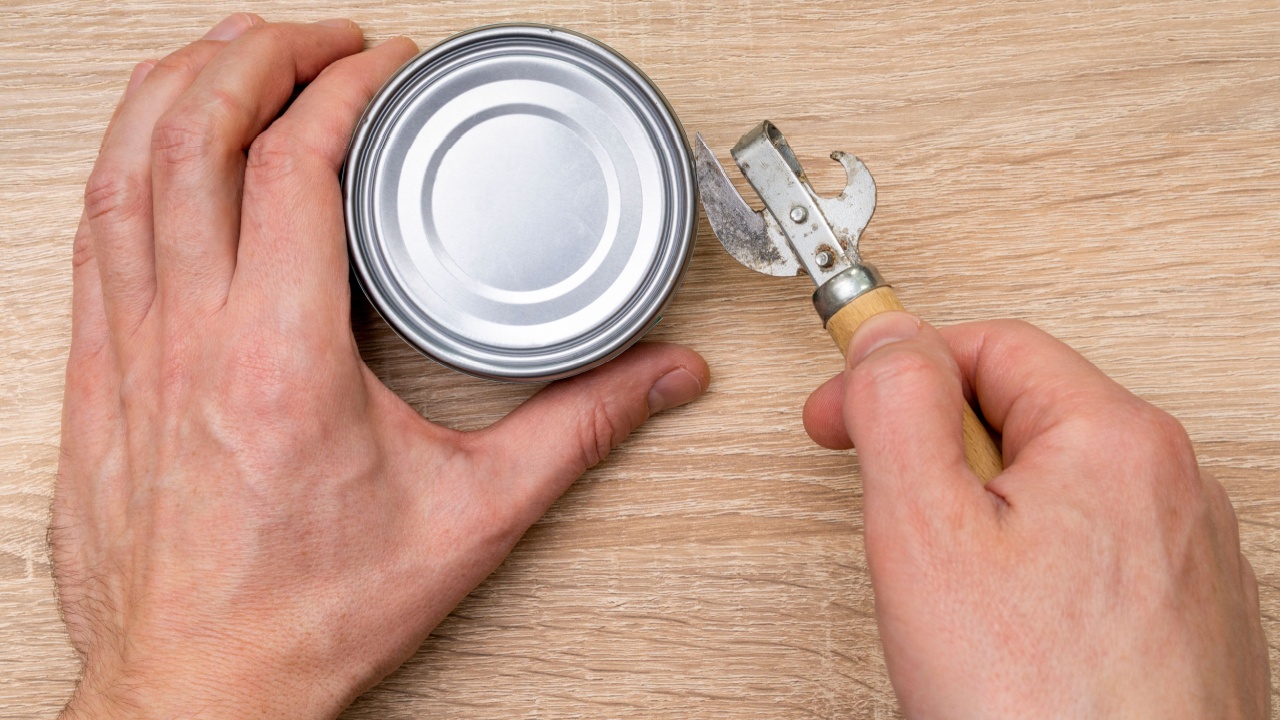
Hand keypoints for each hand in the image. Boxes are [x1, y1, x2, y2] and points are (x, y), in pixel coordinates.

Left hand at [54, 14, 708, 718]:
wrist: (198, 689)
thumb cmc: (311, 616)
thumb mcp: (472, 517)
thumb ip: (577, 430)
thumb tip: (659, 379)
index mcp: (279, 358)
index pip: (296, 166)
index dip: (344, 88)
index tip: (385, 64)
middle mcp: (186, 338)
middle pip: (193, 136)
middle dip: (255, 55)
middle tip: (317, 38)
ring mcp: (127, 353)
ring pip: (125, 171)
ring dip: (180, 91)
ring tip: (237, 56)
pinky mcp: (99, 378)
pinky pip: (93, 234)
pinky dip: (130, 164)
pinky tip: (161, 149)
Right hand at [804, 312, 1267, 717]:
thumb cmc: (1041, 709)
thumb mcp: (926, 531)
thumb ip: (899, 409)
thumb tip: (887, 337)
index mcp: (1116, 440)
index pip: (989, 343)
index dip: (896, 367)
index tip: (842, 409)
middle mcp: (1169, 485)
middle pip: (1022, 410)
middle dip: (935, 447)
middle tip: (884, 502)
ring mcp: (1184, 552)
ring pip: (1051, 483)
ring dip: (978, 508)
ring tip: (942, 584)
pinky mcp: (1182, 613)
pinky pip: (1086, 547)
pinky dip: (1025, 563)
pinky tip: (1001, 626)